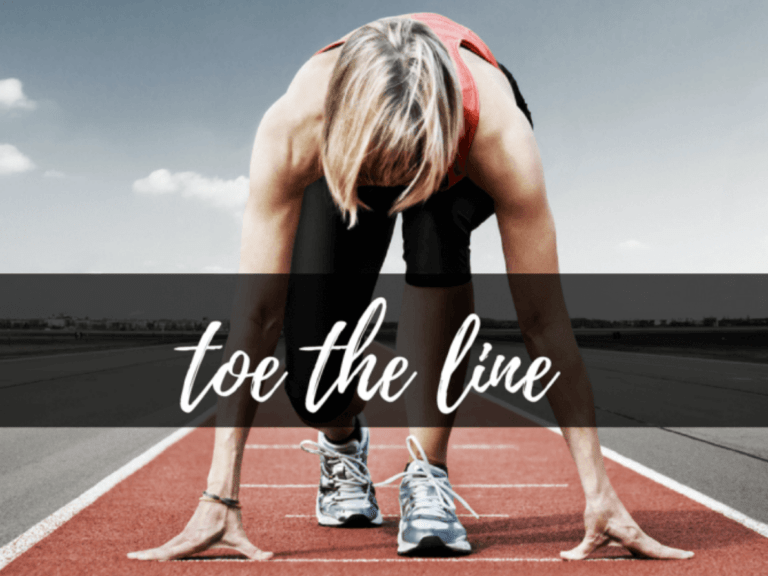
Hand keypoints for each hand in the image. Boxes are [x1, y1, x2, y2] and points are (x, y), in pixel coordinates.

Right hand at [127, 500, 271, 561]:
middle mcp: (187, 537)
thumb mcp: (242, 537)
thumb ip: (255, 551)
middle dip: (148, 557)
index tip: (149, 560)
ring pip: (163, 547)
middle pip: (164, 550)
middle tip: (130, 560)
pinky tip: (146, 556)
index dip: (163, 557)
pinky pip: (167, 545)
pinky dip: (156, 552)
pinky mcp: (183, 534)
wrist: (223, 497)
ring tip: (131, 558)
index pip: (177, 551)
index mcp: (197, 540)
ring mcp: (183, 535)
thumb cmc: (231, 518)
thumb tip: (271, 558)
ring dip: (148, 554)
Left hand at [561, 488, 693, 560]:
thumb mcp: (589, 536)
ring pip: (653, 547)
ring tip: (679, 561)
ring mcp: (635, 533)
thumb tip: (563, 558)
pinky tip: (652, 555)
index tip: (690, 556)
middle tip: (691, 560)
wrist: (599, 493)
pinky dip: (653, 550)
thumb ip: (579, 552)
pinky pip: (646, 543)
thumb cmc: (597, 513)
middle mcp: (638, 536)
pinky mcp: (630, 530)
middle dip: (673, 557)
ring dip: (664, 555)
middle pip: (658, 551)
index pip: (656, 551)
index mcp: (634, 538)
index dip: (672, 556)